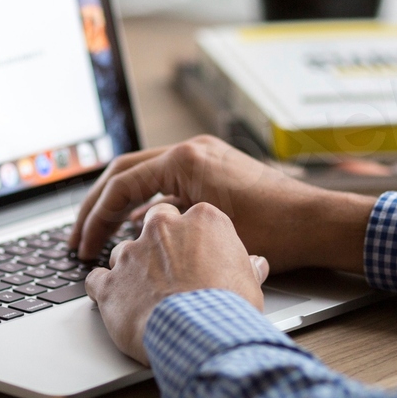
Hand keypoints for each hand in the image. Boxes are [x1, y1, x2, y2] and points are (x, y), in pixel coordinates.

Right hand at [70, 135, 373, 273]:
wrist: (318, 224)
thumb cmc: (274, 231)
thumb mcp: (207, 232)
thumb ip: (162, 228)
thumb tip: (129, 239)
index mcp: (186, 159)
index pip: (121, 184)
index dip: (96, 219)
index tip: (84, 247)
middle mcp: (193, 150)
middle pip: (125, 173)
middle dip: (97, 207)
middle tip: (78, 238)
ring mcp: (205, 157)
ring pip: (144, 176)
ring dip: (120, 205)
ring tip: (101, 237)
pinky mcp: (215, 171)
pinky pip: (168, 184)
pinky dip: (148, 206)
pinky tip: (139, 233)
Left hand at [85, 202, 269, 363]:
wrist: (200, 334)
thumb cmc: (228, 308)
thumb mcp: (249, 283)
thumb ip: (246, 267)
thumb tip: (255, 265)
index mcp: (201, 220)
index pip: (192, 217)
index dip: (193, 240)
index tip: (197, 256)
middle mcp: (162, 228)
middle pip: (154, 225)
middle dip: (158, 244)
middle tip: (170, 271)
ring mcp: (132, 253)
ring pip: (124, 252)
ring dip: (132, 270)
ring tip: (147, 296)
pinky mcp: (109, 282)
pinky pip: (97, 280)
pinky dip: (104, 290)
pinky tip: (117, 304)